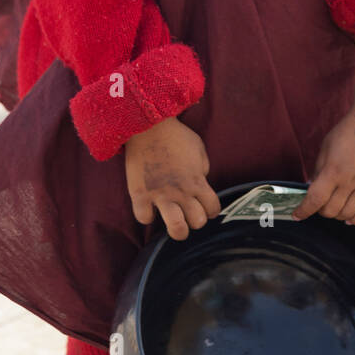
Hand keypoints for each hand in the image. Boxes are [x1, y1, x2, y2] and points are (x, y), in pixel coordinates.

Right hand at [125, 116, 220, 240]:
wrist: (148, 126)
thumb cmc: (175, 135)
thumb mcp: (198, 148)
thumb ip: (202, 168)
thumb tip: (200, 180)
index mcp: (197, 181)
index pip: (213, 208)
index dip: (211, 210)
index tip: (204, 206)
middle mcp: (182, 191)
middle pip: (198, 222)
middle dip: (195, 220)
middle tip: (188, 213)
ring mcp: (161, 194)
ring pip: (176, 228)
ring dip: (177, 228)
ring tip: (174, 221)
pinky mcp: (140, 193)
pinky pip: (144, 218)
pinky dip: (146, 216)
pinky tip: (148, 208)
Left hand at [292, 105, 354, 225]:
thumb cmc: (347, 131)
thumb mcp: (325, 147)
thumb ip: (319, 170)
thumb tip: (312, 188)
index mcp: (332, 171)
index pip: (314, 200)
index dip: (303, 211)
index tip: (297, 215)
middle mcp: (349, 182)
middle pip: (330, 211)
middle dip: (320, 210)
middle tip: (319, 204)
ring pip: (347, 213)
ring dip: (336, 215)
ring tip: (333, 208)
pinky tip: (349, 219)